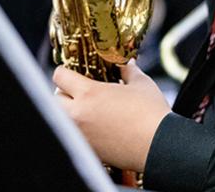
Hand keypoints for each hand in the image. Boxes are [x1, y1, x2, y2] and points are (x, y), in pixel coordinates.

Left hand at [53, 60, 171, 171]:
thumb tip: (127, 65)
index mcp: (90, 93)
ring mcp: (82, 135)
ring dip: (68, 111)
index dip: (65, 71)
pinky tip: (96, 125)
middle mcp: (79, 114)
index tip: (72, 72)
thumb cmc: (151, 113)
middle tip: (79, 90)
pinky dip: (79, 129)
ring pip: (61, 119)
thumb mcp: (141, 84)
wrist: (159, 145)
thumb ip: (129, 71)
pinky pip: (74, 135)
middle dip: (64, 92)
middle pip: (55, 99)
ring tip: (86, 108)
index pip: (60, 77)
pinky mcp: (89, 149)